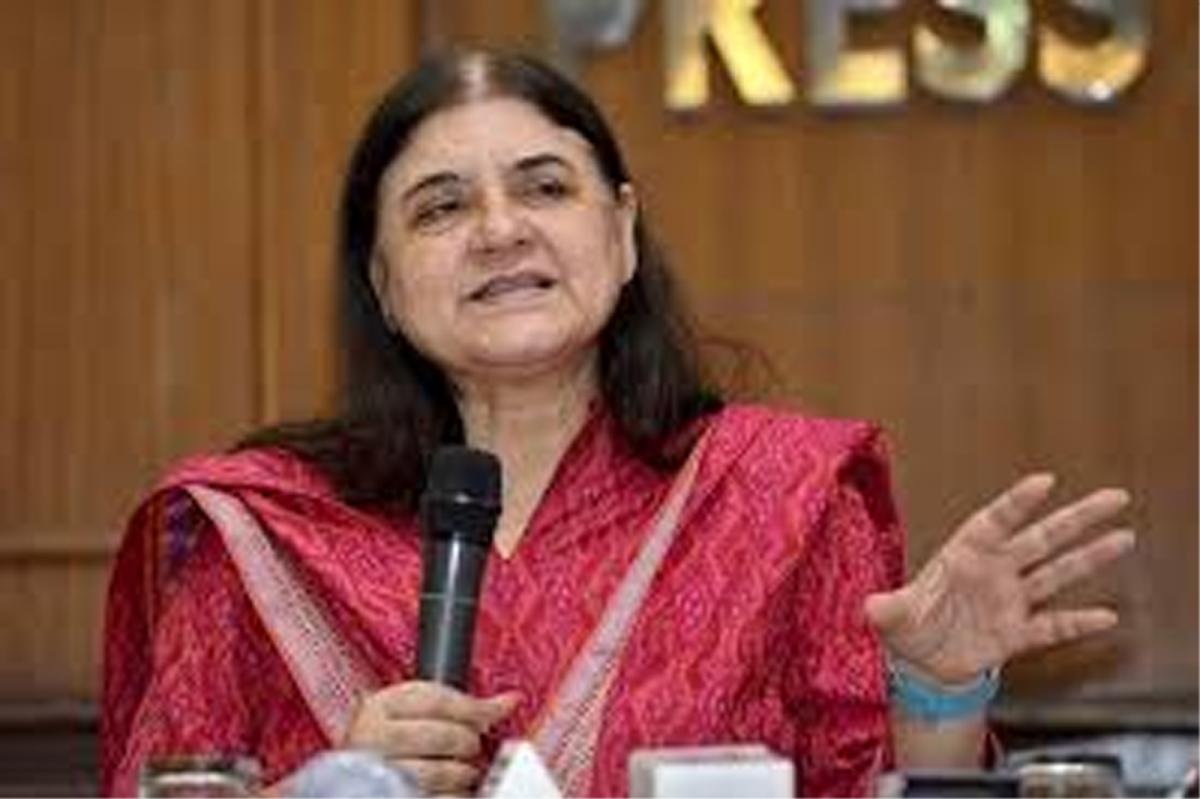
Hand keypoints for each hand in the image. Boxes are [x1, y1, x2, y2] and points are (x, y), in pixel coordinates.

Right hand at [343, 680, 519, 795]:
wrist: (359, 774)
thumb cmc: (394, 740)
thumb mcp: (419, 710)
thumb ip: (462, 705)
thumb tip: (510, 701)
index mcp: (380, 707)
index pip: (439, 700)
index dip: (474, 709)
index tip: (488, 716)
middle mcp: (372, 739)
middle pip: (443, 736)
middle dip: (468, 743)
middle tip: (470, 747)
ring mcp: (378, 773)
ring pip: (440, 773)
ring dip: (463, 775)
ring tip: (461, 772)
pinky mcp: (389, 796)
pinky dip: (455, 796)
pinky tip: (454, 792)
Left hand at [864, 473, 1135, 684]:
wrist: (921, 666)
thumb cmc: (908, 628)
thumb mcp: (892, 618)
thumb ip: (888, 610)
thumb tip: (872, 608)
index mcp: (964, 555)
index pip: (995, 521)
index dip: (1018, 502)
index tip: (1045, 480)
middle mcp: (994, 572)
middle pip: (1041, 538)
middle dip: (1076, 518)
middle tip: (1114, 497)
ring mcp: (1011, 600)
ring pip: (1057, 573)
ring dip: (1090, 558)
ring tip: (1124, 537)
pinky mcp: (1018, 633)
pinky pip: (1054, 625)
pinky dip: (1078, 622)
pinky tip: (1106, 616)